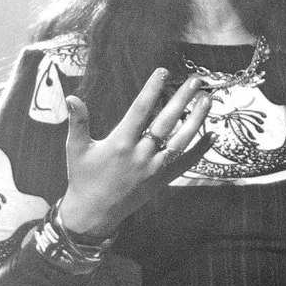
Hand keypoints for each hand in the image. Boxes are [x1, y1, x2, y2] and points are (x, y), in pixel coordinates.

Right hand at [57, 67, 213, 237]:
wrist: (93, 213)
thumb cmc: (83, 178)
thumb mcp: (76, 148)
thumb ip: (78, 122)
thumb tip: (72, 97)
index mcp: (120, 143)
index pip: (140, 110)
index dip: (152, 89)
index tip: (163, 72)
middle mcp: (140, 155)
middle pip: (166, 122)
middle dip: (181, 99)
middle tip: (195, 81)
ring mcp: (153, 168)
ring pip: (180, 141)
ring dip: (195, 120)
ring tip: (207, 100)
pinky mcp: (161, 180)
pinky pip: (185, 164)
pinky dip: (199, 150)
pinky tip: (212, 136)